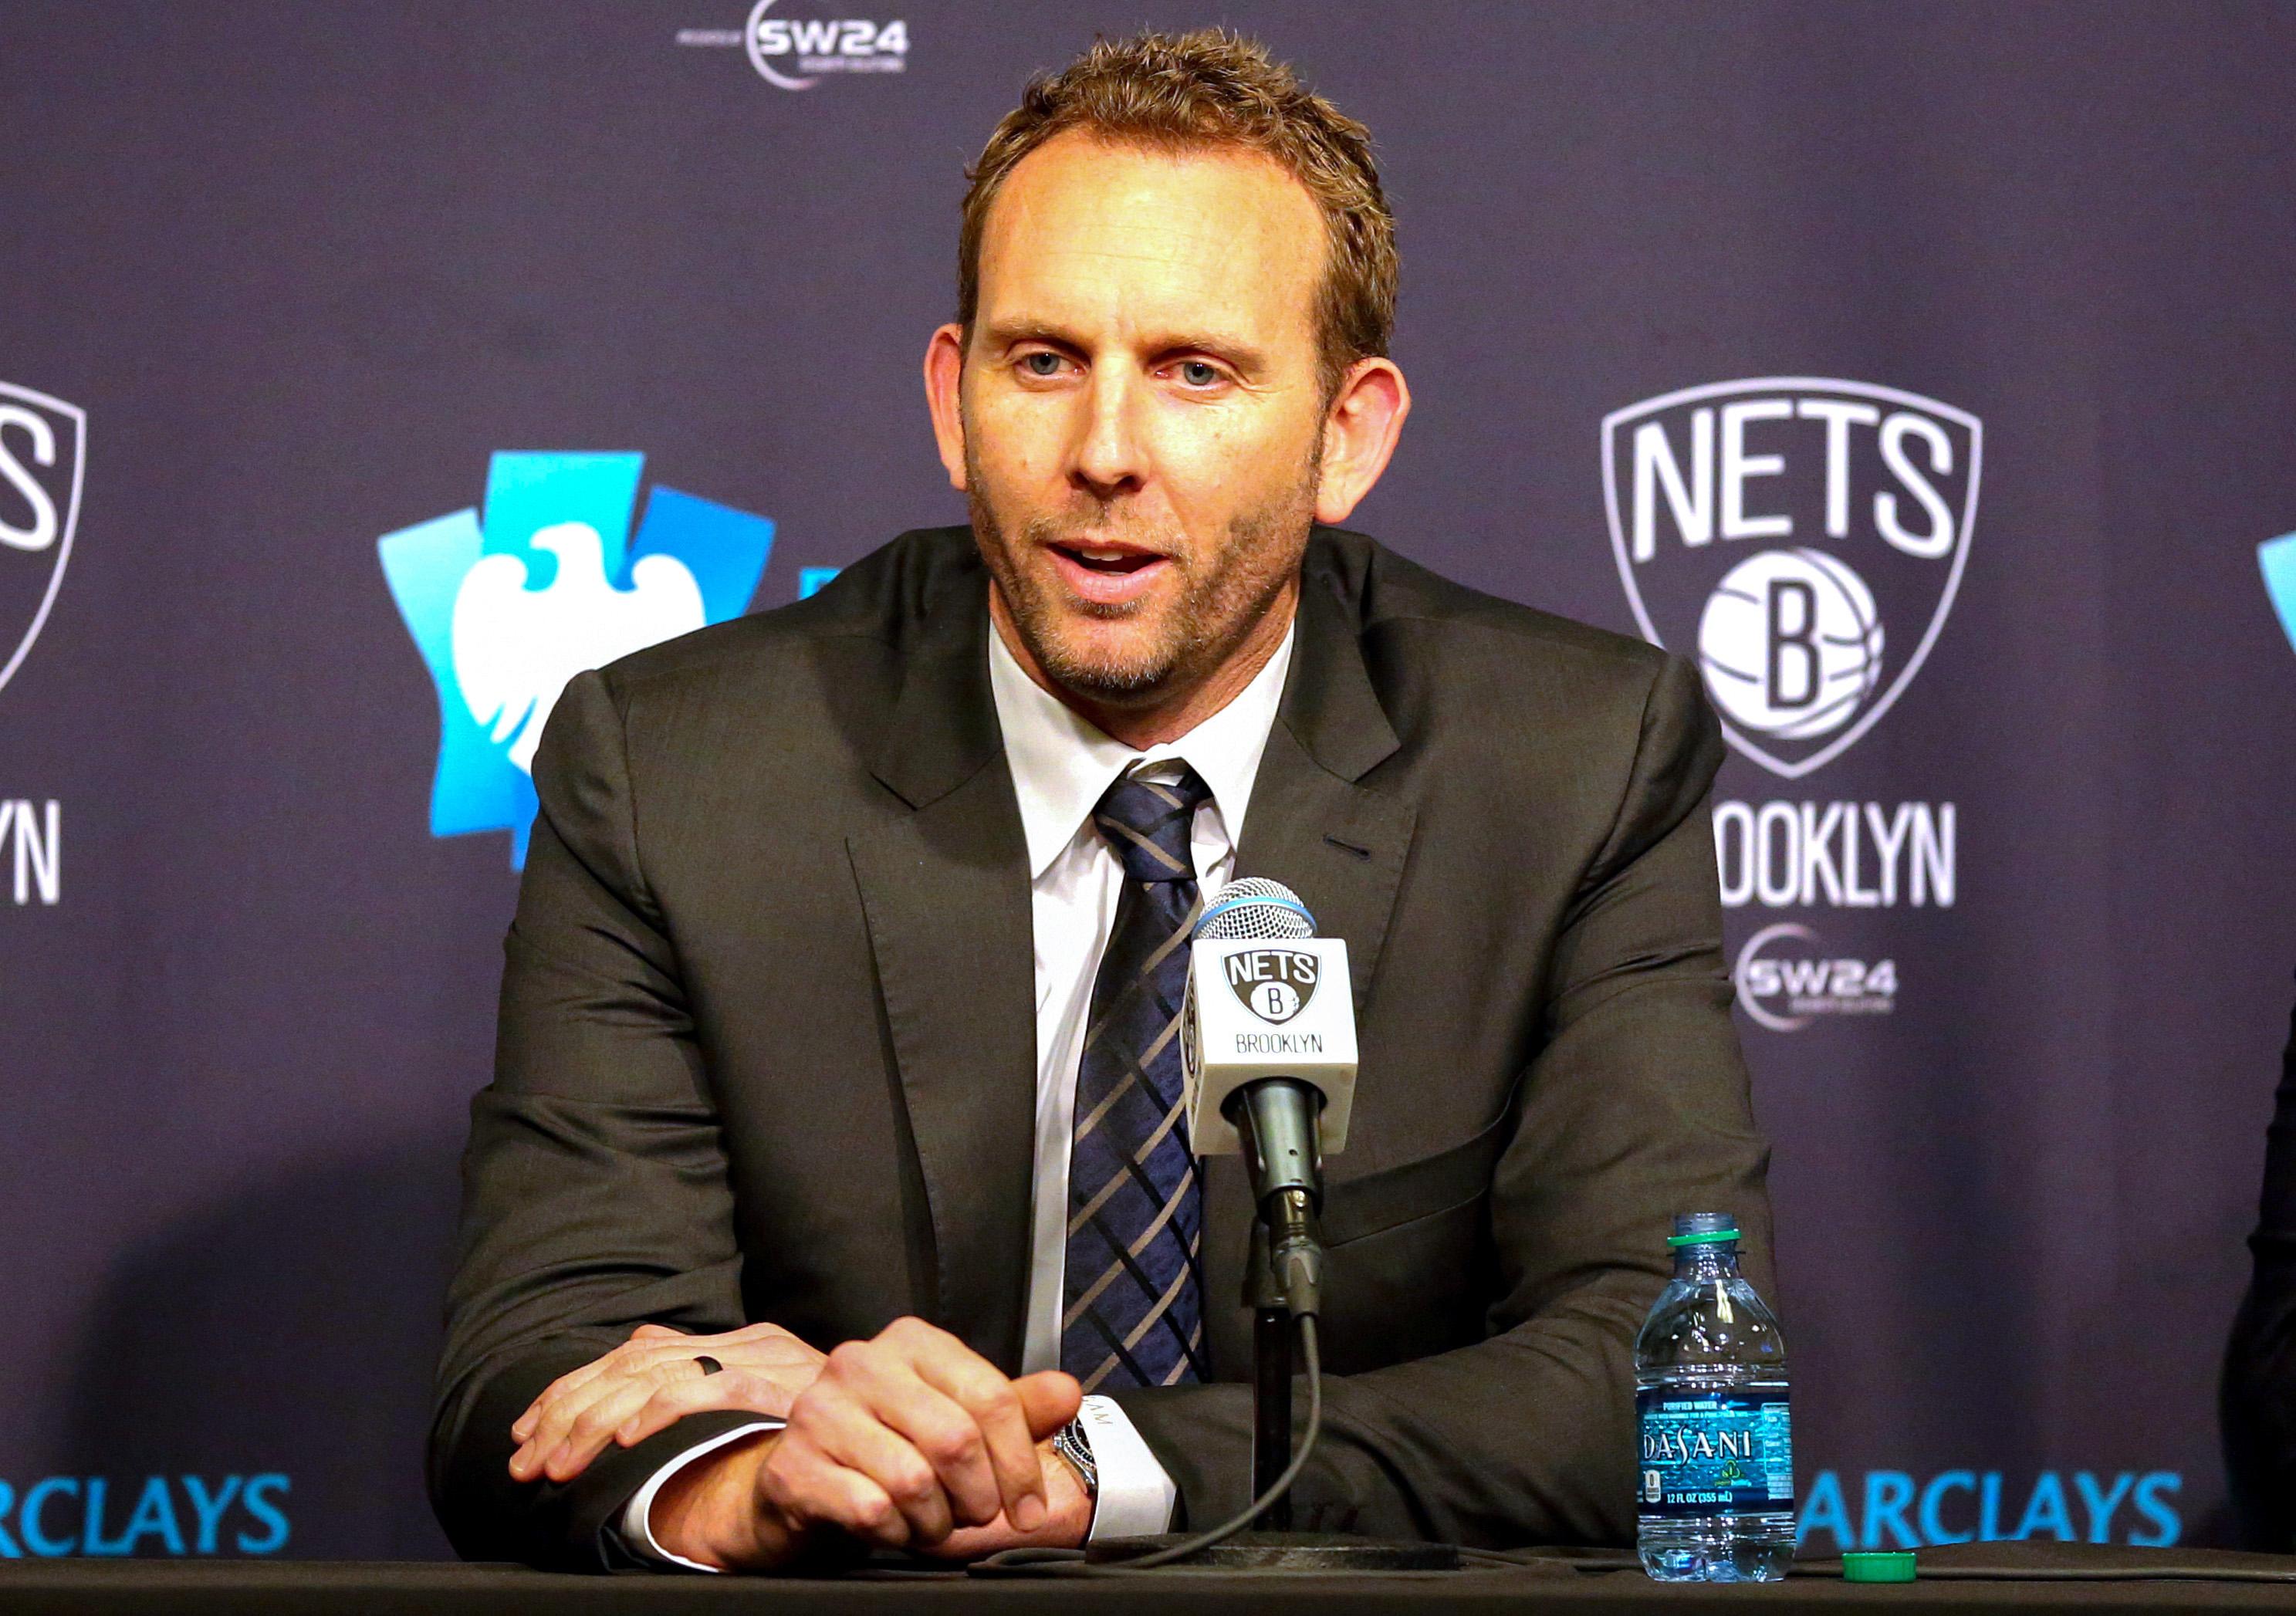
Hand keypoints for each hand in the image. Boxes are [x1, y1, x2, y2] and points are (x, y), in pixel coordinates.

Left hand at [508, 1321, 827, 1484]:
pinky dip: (661, 1413)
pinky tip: (625, 1443)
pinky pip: (710, 1392)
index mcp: (736, 1346)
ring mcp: (766, 1361)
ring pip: (658, 1377)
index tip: (527, 1434)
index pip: (634, 1357)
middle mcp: (748, 1344)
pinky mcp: (783, 1387)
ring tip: (556, 1466)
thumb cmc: (836, 1450)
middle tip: (524, 1461)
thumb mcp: (766, 1418)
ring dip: (596, 1424)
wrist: (914, 1442)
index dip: (573, 1394)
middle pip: (635, 1365)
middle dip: (567, 1413)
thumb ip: (712, 1394)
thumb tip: (639, 1376)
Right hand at [653, 1316, 1082, 1567]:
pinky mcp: (794, 1465)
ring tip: (931, 1521)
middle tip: (976, 1515)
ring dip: (935, 1520)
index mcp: (912, 1342)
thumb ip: (1016, 1408)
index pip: (989, 1396)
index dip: (1021, 1462)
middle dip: (979, 1496)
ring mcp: (820, 1412)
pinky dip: (894, 1533)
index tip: (1030, 1507)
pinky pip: (870, 1510)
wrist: (803, 1481)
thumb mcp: (957, 1420)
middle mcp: (860, 1363)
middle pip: (955, 1439)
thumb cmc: (890, 1446)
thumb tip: (1068, 1392)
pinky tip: (891, 1527)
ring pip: (913, 1479)